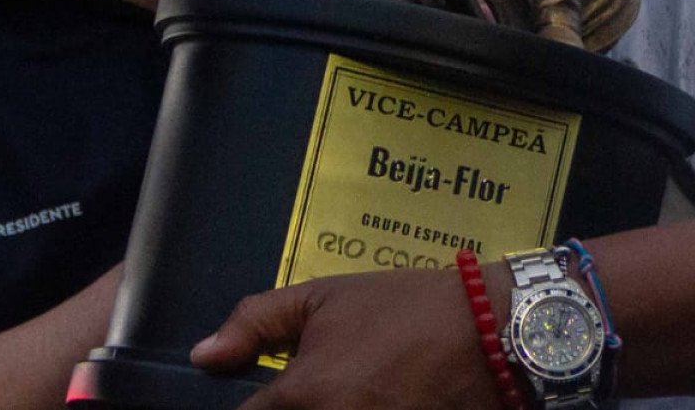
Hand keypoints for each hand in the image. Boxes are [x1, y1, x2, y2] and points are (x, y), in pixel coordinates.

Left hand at [191, 267, 497, 409]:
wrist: (490, 332)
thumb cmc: (404, 309)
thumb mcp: (325, 296)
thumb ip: (257, 322)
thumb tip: (204, 357)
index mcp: (304, 395)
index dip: (252, 407)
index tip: (270, 395)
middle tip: (310, 392)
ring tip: (344, 392)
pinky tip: (369, 402)